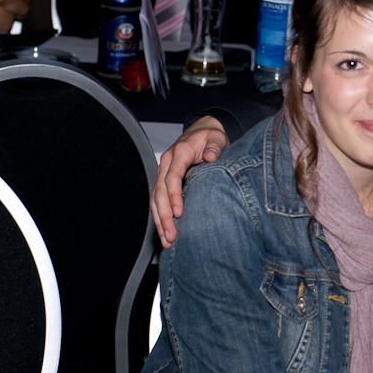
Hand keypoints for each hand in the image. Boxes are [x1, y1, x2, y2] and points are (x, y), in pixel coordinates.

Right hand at [151, 116, 228, 247]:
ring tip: (167, 241)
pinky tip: (165, 232)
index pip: (172, 177)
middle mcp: (167, 164)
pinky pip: (158, 200)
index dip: (174, 195)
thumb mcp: (217, 138)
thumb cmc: (210, 137)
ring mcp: (164, 173)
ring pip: (155, 199)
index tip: (179, 213)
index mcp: (179, 153)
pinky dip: (160, 217)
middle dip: (164, 216)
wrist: (203, 131)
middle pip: (159, 192)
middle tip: (171, 236)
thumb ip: (214, 147)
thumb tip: (210, 156)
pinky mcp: (165, 181)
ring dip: (160, 221)